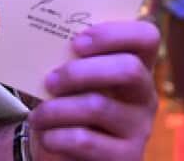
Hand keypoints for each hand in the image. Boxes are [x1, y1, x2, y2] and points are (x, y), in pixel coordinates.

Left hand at [28, 20, 158, 160]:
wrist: (65, 150)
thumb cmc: (67, 102)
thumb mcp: (71, 76)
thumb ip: (67, 56)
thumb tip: (39, 35)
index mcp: (135, 64)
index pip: (146, 36)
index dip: (114, 34)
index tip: (77, 42)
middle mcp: (145, 95)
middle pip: (128, 69)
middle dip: (80, 72)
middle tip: (50, 80)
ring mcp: (140, 127)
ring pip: (98, 106)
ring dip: (56, 109)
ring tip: (37, 115)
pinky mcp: (127, 156)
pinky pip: (87, 141)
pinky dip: (57, 136)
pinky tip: (47, 135)